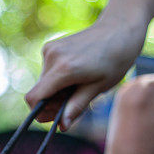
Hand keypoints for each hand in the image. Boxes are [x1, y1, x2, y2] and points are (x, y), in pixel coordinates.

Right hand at [26, 20, 144, 126]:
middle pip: (39, 92)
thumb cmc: (115, 58)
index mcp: (64, 68)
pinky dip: (57, 80)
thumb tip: (62, 126)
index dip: (41, 112)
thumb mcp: (99, 87)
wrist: (120, 28)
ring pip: (42, 83)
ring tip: (80, 85)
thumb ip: (76, 106)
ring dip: (56, 91)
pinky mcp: (50, 46)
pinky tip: (76, 74)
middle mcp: (52, 57)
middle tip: (75, 102)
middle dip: (52, 103)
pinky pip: (47, 72)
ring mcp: (49, 49)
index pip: (34, 98)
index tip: (58, 116)